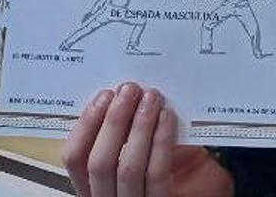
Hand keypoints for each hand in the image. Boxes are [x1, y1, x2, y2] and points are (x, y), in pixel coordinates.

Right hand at [64, 83, 233, 196]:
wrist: (201, 194)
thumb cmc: (174, 173)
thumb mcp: (139, 156)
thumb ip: (128, 136)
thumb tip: (130, 97)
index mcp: (95, 187)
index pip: (74, 159)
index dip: (86, 125)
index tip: (104, 95)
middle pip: (98, 162)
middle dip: (113, 120)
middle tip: (130, 89)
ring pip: (127, 168)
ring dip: (139, 126)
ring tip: (151, 98)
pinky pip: (157, 174)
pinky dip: (161, 142)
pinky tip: (167, 117)